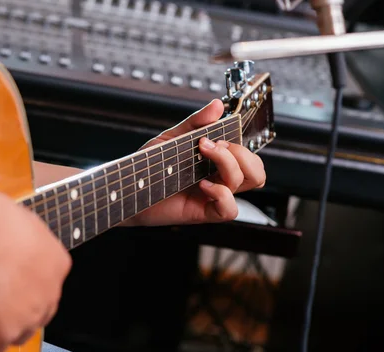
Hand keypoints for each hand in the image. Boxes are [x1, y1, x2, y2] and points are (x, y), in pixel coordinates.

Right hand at [0, 193, 71, 351]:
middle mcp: (50, 292)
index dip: (18, 286)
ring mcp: (29, 315)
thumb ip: (20, 246)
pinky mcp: (4, 332)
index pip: (44, 287)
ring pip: (15, 335)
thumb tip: (3, 250)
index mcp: (57, 263)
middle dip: (8, 309)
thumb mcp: (18, 225)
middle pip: (34, 314)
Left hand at [127, 99, 265, 226]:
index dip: (242, 142)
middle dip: (242, 153)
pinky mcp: (204, 213)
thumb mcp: (171, 139)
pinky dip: (222, 194)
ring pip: (249, 183)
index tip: (218, 133)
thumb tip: (217, 105)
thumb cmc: (148, 167)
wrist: (127, 189)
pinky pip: (230, 209)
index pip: (248, 155)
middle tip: (213, 145)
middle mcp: (219, 180)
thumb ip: (195, 123)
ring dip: (231, 165)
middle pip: (256, 170)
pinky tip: (203, 185)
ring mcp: (214, 196)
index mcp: (216, 163)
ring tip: (205, 156)